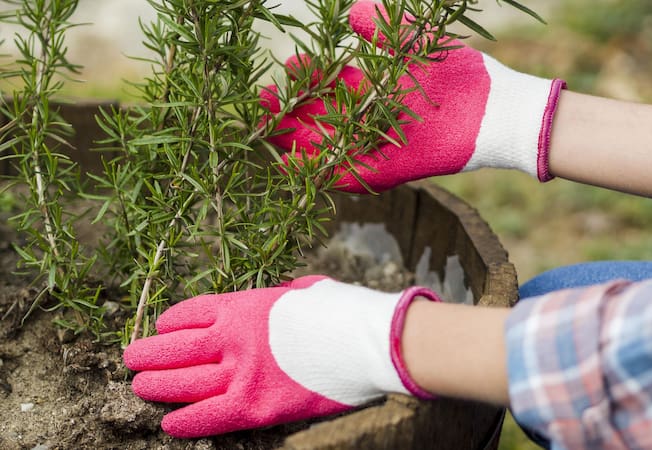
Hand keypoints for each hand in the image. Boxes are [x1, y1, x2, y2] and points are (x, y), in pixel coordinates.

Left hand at [123, 275, 439, 437]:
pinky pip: (209, 417)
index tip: (160, 327)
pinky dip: (186, 420)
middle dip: (150, 353)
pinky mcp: (257, 406)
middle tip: (132, 358)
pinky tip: (170, 422)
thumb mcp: (306, 291)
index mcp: (245, 306)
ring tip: (140, 386)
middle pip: (177, 349)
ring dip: (157, 384)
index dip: (170, 322)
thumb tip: (280, 299)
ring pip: (184, 383)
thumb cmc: (345, 311)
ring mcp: (242, 374)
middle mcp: (234, 339)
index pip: (192, 313)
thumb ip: (281, 298)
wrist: (370, 341)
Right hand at [260, 0, 565, 192]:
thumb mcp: (419, 45)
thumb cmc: (464, 76)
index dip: (308, 77)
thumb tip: (352, 10)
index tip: (289, 65)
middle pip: (321, 118)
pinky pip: (354, 175)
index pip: (331, 84)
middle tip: (260, 104)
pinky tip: (303, 168)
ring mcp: (380, 146)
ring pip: (330, 147)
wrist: (497, 110)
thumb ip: (386, 30)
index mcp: (377, 89)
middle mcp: (373, 119)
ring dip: (300, 144)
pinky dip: (328, 173)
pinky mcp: (392, 169)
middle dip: (290, 112)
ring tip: (270, 137)